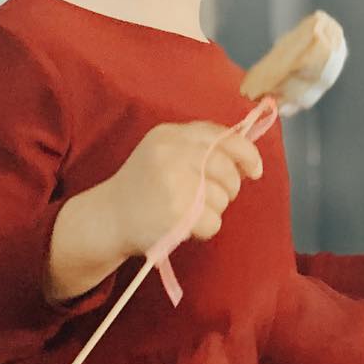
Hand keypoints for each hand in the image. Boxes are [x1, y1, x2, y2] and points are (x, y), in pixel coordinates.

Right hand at [101, 119, 264, 258]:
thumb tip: (247, 160)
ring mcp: (173, 183)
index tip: (254, 169)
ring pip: (222, 198)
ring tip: (189, 210)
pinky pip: (214, 222)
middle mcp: (171, 154)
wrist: (108, 217)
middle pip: (226, 168)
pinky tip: (185, 225)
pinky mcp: (176, 213)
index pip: (221, 136)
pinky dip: (205, 228)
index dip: (246, 153)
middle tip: (217, 196)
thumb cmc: (144, 185)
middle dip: (231, 186)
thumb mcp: (164, 152)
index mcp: (170, 134)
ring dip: (214, 209)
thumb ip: (200, 148)